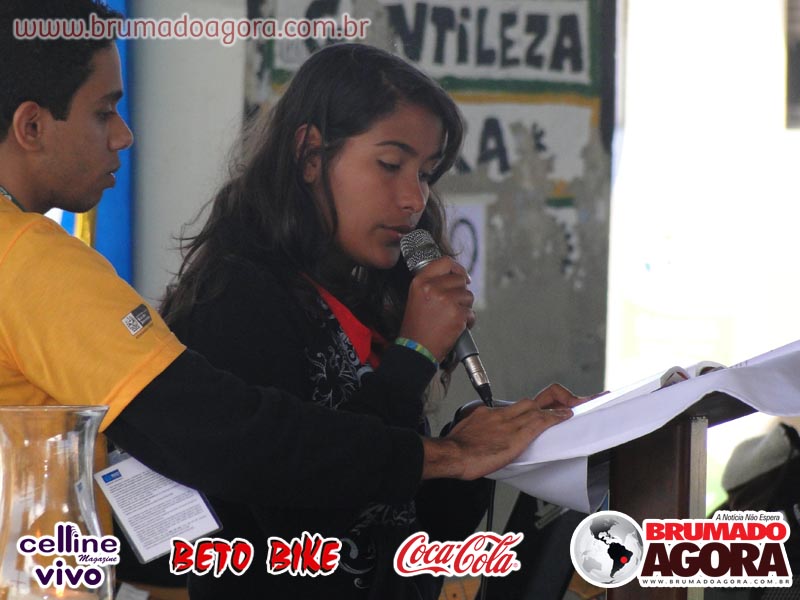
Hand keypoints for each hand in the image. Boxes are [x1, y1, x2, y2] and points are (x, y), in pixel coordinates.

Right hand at [398, 257, 473, 361]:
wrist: (416, 348)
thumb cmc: (417, 327)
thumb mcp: (417, 297)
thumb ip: (433, 283)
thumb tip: (458, 277)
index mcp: (421, 282)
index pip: (445, 262)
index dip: (457, 268)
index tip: (463, 276)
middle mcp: (433, 287)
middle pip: (460, 279)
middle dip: (461, 292)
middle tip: (453, 305)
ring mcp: (446, 300)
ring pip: (468, 296)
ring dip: (465, 307)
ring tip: (451, 318)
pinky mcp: (457, 314)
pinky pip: (471, 313)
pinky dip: (467, 321)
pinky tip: (455, 327)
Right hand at [421, 383, 578, 480]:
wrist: (453, 454)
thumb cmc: (456, 449)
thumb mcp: (464, 435)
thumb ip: (477, 434)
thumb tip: (480, 441)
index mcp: (486, 414)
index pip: (510, 409)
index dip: (524, 410)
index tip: (531, 413)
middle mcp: (500, 414)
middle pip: (526, 403)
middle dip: (543, 404)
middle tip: (556, 406)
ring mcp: (510, 423)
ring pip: (536, 409)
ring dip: (553, 409)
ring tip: (566, 410)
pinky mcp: (518, 434)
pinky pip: (541, 421)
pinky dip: (555, 417)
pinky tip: (565, 416)